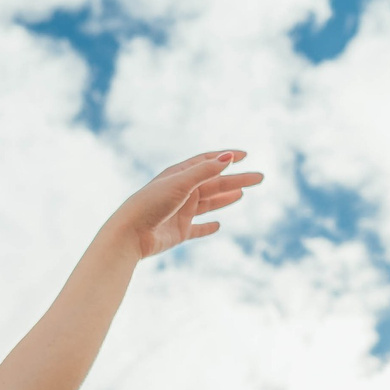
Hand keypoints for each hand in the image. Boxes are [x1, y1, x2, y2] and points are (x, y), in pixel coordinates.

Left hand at [107, 150, 263, 260]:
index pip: (207, 161)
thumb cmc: (151, 204)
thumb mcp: (180, 183)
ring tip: (243, 194)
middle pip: (214, 183)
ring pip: (209, 204)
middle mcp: (181, 192)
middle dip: (236, 180)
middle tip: (259, 178)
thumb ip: (205, 171)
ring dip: (225, 199)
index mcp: (179, 175)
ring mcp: (180, 213)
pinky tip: (218, 226)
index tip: (245, 155)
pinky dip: (208, 227)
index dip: (225, 157)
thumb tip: (229, 157)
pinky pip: (197, 229)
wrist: (130, 234)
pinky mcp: (179, 233)